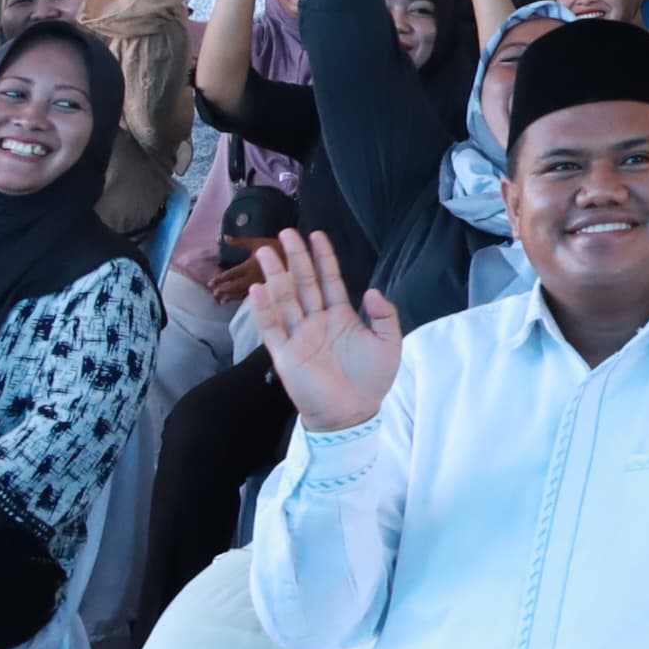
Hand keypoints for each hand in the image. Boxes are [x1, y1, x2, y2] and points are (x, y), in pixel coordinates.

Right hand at [246, 226, 405, 432]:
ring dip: (275, 276)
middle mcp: (317, 322)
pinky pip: (272, 328)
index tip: (317, 235)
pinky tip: (258, 289)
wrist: (353, 415)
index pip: (330, 280)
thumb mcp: (389, 342)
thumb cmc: (371, 380)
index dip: (323, 258)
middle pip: (303, 283)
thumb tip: (371, 289)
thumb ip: (385, 314)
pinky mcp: (286, 355)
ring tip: (266, 252)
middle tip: (286, 233)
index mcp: (341, 316)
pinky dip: (264, 310)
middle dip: (295, 258)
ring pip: (284, 299)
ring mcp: (299, 336)